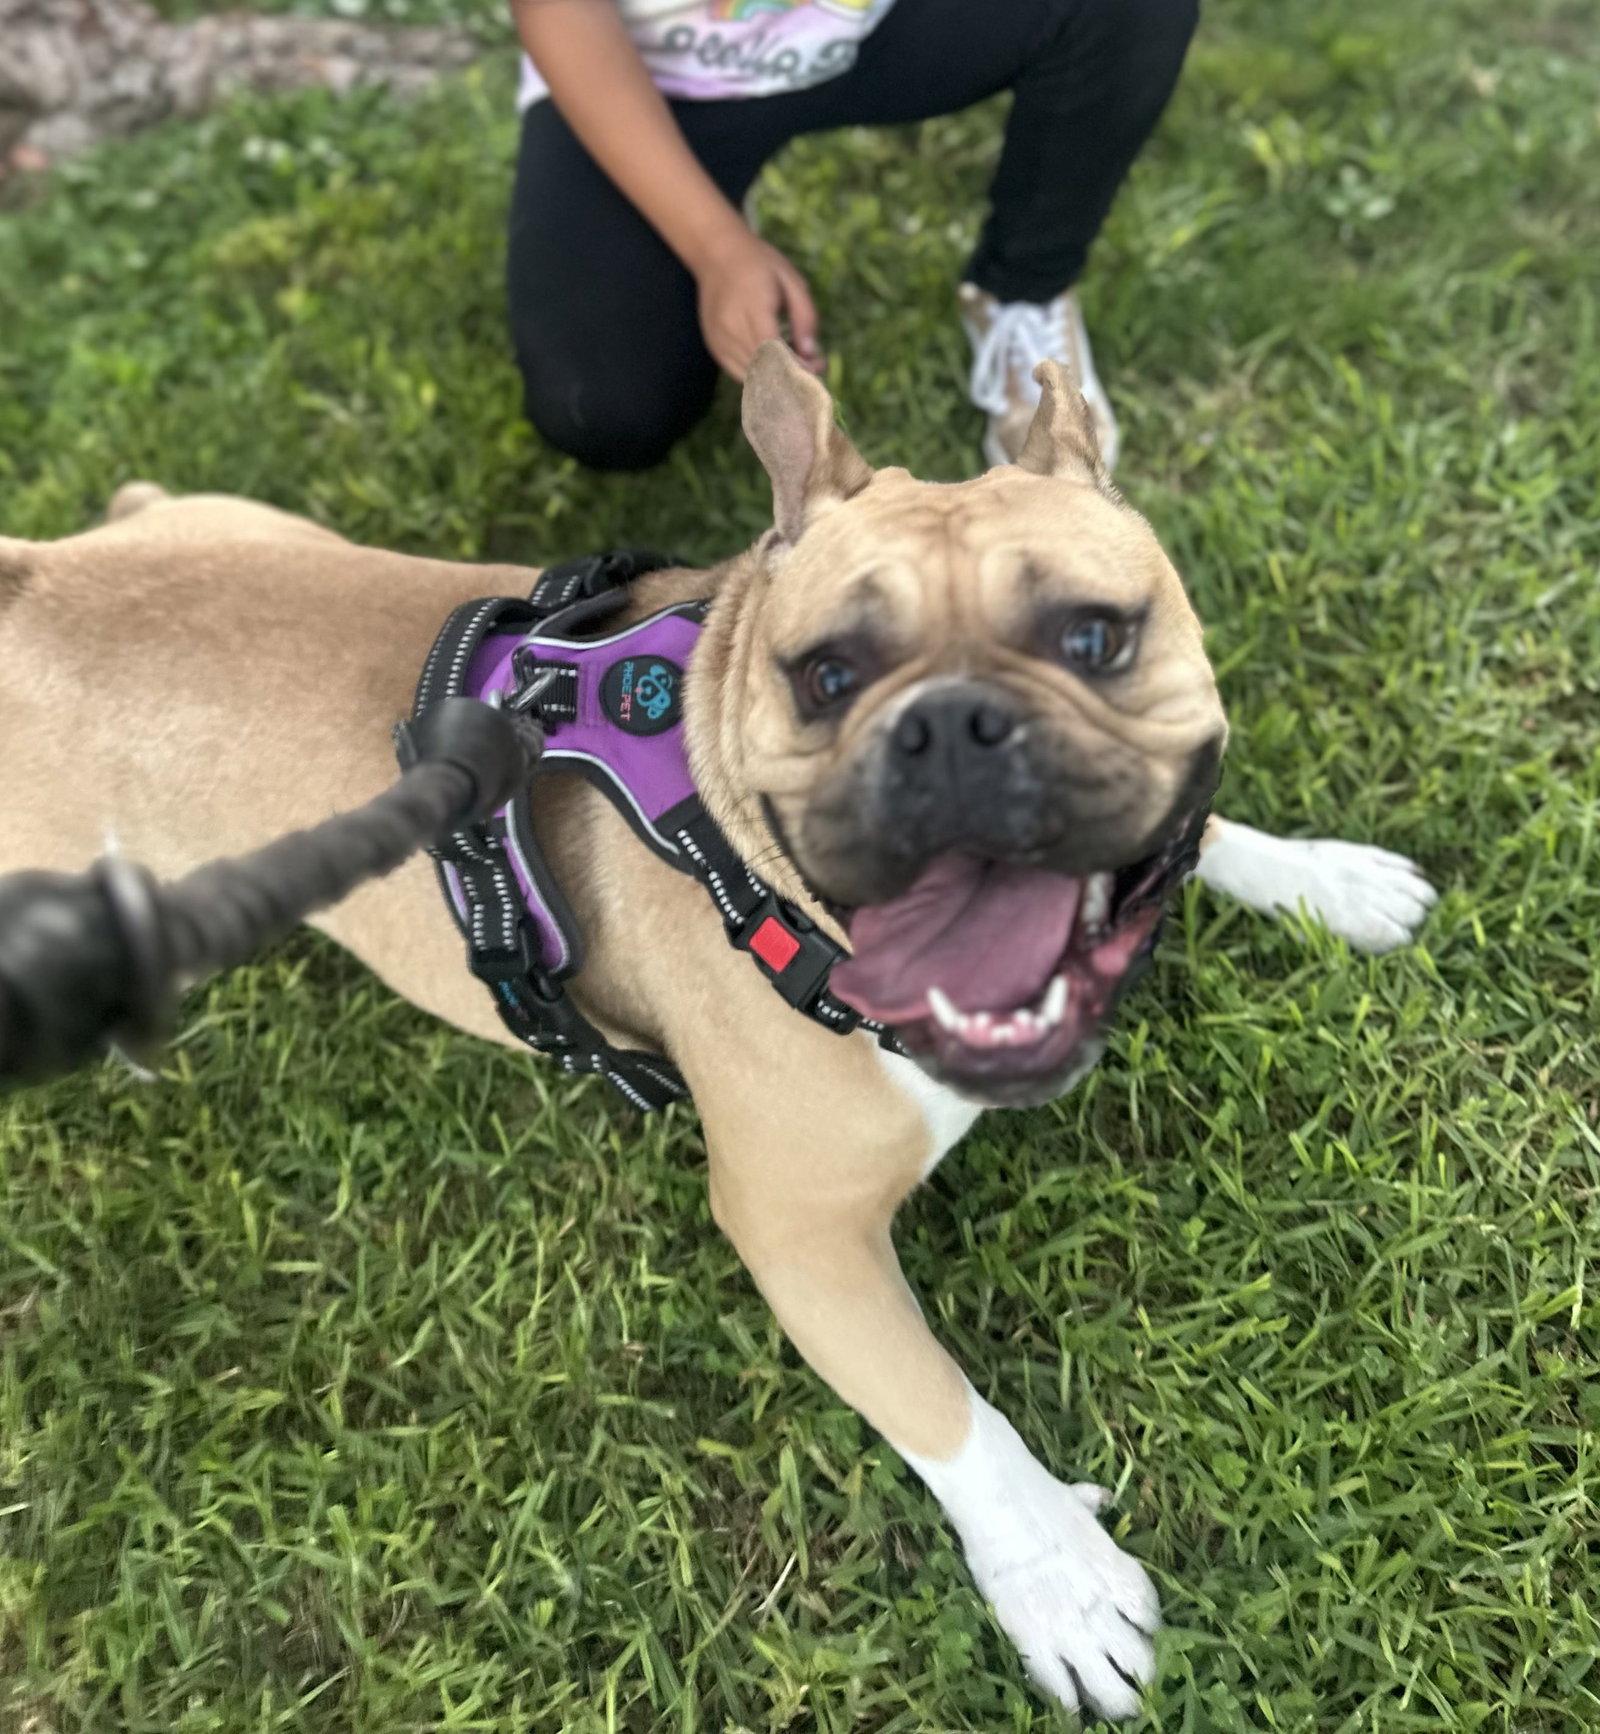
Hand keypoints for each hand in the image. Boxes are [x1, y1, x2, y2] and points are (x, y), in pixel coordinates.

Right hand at [693, 226, 823, 381]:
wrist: (716, 255)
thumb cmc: (759, 264)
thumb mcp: (791, 280)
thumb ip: (805, 316)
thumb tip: (811, 354)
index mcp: (753, 305)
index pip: (775, 350)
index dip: (798, 366)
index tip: (819, 367)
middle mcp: (731, 326)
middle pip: (764, 367)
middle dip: (793, 376)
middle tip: (815, 371)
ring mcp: (720, 340)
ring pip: (753, 376)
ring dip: (778, 379)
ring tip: (798, 365)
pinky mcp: (715, 348)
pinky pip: (740, 374)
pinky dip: (761, 376)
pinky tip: (776, 365)